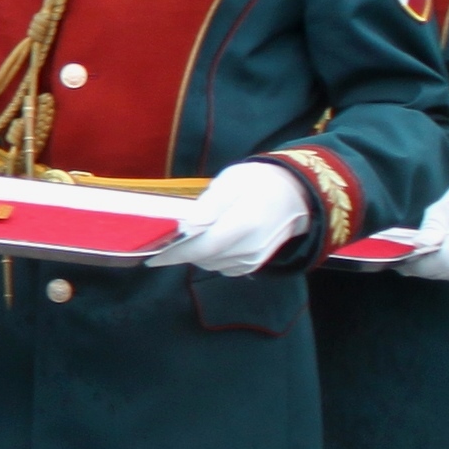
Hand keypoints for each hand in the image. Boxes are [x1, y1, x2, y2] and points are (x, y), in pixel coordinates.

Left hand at [164, 160, 310, 276]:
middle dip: (183, 250)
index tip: (152, 257)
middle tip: (174, 234)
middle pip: (204, 258)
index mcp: (245, 222)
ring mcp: (255, 258)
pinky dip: (212, 257)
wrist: (295, 194)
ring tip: (197, 232)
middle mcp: (251, 246)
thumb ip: (209, 205)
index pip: (203, 247)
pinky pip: (223, 267)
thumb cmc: (259, 181)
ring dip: (197, 253)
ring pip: (211, 264)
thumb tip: (186, 226)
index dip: (175, 254)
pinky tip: (213, 240)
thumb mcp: (231, 181)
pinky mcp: (254, 264)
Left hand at [399, 171, 448, 285]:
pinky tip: (437, 258)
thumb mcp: (444, 205)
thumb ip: (431, 228)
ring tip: (419, 257)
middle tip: (404, 259)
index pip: (444, 259)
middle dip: (422, 267)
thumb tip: (417, 247)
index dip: (420, 263)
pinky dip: (445, 269)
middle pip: (446, 270)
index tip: (400, 260)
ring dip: (432, 269)